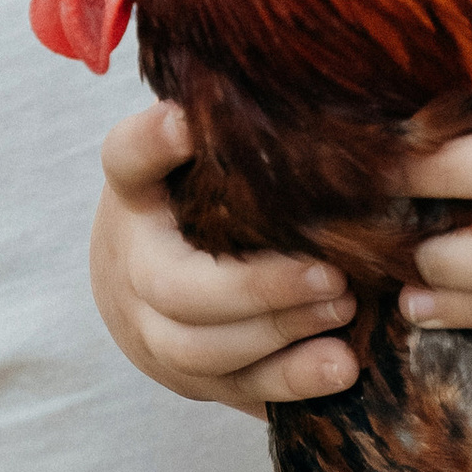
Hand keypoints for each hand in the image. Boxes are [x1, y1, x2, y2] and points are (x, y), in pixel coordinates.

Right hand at [91, 100, 359, 410]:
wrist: (147, 288)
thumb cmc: (198, 204)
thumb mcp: (202, 159)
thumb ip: (229, 129)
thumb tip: (288, 82)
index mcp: (136, 195)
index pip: (127, 160)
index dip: (151, 142)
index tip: (184, 123)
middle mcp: (131, 266)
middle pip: (176, 289)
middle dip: (256, 288)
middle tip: (331, 274)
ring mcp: (154, 332)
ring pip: (200, 350)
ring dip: (277, 334)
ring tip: (344, 310)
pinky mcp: (194, 379)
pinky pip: (236, 389)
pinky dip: (290, 382)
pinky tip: (342, 365)